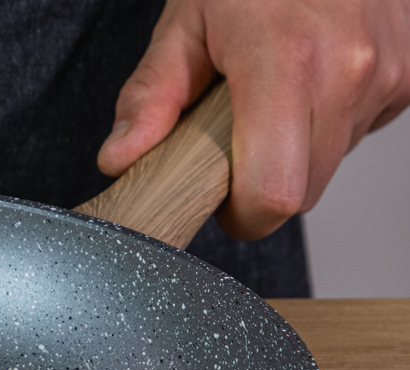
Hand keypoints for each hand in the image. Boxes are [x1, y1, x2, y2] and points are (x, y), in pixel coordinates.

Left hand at [97, 0, 409, 240]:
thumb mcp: (186, 22)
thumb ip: (151, 96)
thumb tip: (121, 157)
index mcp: (283, 60)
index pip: (274, 193)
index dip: (243, 215)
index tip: (222, 203)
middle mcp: (347, 68)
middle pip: (304, 192)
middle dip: (264, 185)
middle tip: (236, 143)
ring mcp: (388, 70)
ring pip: (332, 165)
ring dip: (297, 151)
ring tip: (272, 96)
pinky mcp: (409, 73)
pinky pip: (361, 131)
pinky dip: (331, 122)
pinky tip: (311, 81)